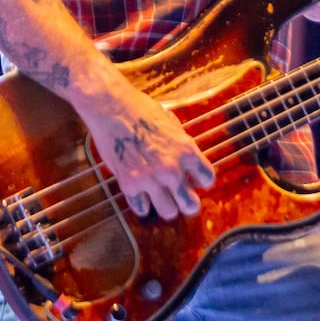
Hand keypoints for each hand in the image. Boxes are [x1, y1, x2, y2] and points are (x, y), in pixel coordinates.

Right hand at [86, 85, 214, 221]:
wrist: (112, 108)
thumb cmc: (141, 110)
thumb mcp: (172, 123)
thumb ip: (181, 146)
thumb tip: (186, 162)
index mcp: (186, 150)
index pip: (207, 178)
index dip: (201, 180)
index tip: (195, 179)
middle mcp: (171, 169)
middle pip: (190, 205)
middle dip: (188, 202)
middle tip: (182, 197)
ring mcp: (150, 179)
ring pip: (168, 212)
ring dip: (166, 205)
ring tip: (161, 196)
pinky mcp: (129, 185)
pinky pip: (142, 208)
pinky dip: (142, 203)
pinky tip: (141, 194)